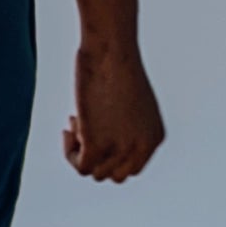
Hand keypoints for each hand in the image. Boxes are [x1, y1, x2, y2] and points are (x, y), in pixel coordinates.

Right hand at [64, 42, 163, 182]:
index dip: (110, 154)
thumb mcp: (132, 101)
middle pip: (114, 175)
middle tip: (84, 127)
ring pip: (96, 173)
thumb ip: (125, 126)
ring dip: (82, 151)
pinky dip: (71, 151)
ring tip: (78, 120)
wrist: (111, 50)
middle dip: (97, 155)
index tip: (97, 134)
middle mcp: (141, 147)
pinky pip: (81, 167)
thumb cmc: (118, 65)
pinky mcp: (97, 146)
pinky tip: (71, 123)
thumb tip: (105, 138)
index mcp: (154, 138)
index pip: (132, 167)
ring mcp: (120, 149)